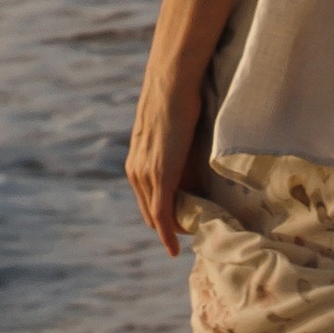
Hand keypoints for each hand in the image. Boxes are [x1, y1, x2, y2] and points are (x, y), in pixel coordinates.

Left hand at [126, 64, 207, 257]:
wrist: (171, 83)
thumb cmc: (178, 100)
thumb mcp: (174, 134)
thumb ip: (179, 155)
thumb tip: (197, 172)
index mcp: (137, 162)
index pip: (147, 199)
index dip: (162, 215)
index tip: (180, 223)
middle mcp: (136, 172)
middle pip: (150, 212)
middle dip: (167, 226)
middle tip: (189, 235)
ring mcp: (145, 175)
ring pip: (157, 216)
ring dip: (173, 229)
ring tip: (191, 239)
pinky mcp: (159, 177)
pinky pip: (162, 215)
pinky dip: (168, 235)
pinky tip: (175, 249)